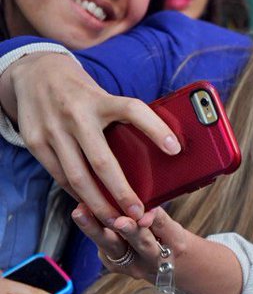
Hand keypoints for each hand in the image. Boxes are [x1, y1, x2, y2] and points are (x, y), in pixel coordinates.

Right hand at [3, 53, 177, 224]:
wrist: (36, 73)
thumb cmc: (83, 91)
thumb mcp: (105, 95)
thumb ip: (124, 118)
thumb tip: (164, 147)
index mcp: (101, 100)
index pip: (133, 110)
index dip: (156, 129)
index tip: (175, 149)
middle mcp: (76, 114)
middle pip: (102, 161)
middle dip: (122, 191)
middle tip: (139, 212)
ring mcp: (53, 130)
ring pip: (77, 176)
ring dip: (98, 203)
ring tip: (116, 220)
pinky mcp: (35, 141)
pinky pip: (58, 176)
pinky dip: (77, 194)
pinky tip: (91, 205)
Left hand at [73, 206, 197, 283]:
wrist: (170, 270)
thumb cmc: (172, 241)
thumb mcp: (176, 230)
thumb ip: (160, 219)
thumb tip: (146, 207)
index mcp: (175, 246)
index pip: (164, 229)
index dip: (155, 221)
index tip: (145, 214)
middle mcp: (153, 260)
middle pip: (140, 243)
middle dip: (128, 231)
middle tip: (118, 220)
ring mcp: (132, 267)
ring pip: (113, 247)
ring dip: (96, 229)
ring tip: (81, 213)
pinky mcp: (115, 267)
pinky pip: (103, 248)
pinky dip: (92, 230)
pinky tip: (80, 214)